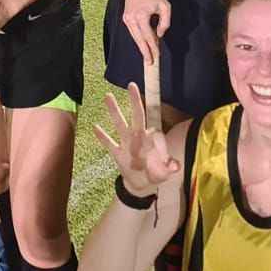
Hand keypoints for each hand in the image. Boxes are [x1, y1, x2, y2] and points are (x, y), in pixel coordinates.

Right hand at [93, 81, 179, 195]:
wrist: (140, 184)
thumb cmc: (155, 173)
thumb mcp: (164, 173)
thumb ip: (168, 168)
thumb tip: (174, 167)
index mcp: (152, 140)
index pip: (156, 134)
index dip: (160, 143)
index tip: (165, 159)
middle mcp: (139, 137)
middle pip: (137, 116)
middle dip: (135, 101)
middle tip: (132, 85)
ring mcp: (126, 143)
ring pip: (120, 124)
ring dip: (114, 111)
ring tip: (108, 96)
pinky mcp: (117, 153)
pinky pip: (108, 143)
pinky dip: (102, 136)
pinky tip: (95, 127)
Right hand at [122, 0, 171, 64]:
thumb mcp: (165, 7)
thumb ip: (165, 23)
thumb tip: (159, 35)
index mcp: (141, 16)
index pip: (148, 36)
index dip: (153, 47)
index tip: (156, 56)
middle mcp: (131, 18)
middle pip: (139, 40)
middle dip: (145, 52)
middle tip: (150, 63)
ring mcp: (127, 18)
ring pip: (134, 37)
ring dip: (141, 46)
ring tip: (147, 56)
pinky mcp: (126, 17)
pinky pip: (133, 31)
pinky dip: (138, 38)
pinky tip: (144, 43)